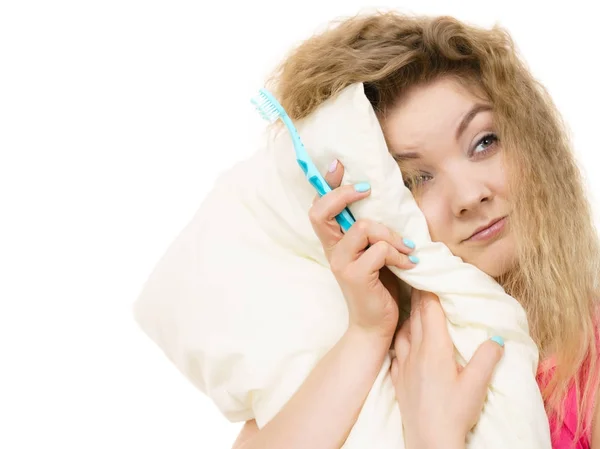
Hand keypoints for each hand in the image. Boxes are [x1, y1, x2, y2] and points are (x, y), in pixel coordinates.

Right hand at [308, 160, 417, 340]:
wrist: (376, 324)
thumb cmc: (378, 284)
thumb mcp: (371, 251)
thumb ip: (369, 230)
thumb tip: (382, 198)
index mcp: (334, 242)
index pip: (319, 208)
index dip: (325, 184)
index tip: (337, 164)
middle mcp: (332, 250)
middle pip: (322, 212)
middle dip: (343, 194)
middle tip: (366, 188)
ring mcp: (341, 263)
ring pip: (363, 227)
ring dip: (391, 234)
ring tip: (406, 249)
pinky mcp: (356, 276)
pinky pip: (380, 250)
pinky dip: (399, 255)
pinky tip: (409, 265)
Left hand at [390, 290, 503, 448]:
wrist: (428, 440)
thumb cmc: (454, 412)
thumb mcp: (477, 385)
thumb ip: (487, 358)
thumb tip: (497, 337)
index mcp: (435, 349)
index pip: (431, 311)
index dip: (430, 291)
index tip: (429, 274)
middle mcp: (415, 352)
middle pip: (416, 316)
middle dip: (419, 296)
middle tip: (419, 278)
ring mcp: (403, 365)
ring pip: (404, 331)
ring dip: (409, 316)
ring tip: (413, 306)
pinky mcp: (398, 378)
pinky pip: (396, 350)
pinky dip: (400, 338)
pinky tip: (403, 339)